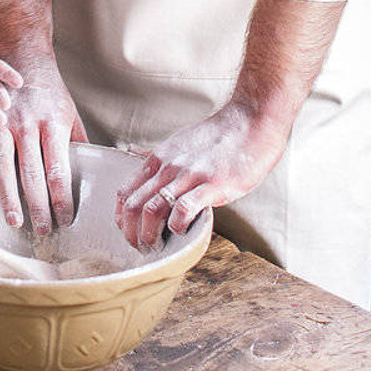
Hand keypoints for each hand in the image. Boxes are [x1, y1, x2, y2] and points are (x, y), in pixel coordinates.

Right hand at [0, 54, 87, 234]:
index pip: (58, 171)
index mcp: (53, 125)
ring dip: (8, 196)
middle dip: (37, 207)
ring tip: (14, 219)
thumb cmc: (49, 90)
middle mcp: (28, 125)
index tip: (64, 218)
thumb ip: (78, 143)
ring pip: (4, 166)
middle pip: (32, 175)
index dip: (61, 199)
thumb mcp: (70, 113)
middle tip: (42, 229)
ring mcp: (4, 122)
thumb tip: (94, 170)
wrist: (23, 57)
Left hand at [115, 101, 290, 248]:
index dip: (121, 216)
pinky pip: (184, 208)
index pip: (126, 191)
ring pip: (153, 208)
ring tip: (153, 246)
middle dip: (131, 231)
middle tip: (138, 246)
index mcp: (159, 158)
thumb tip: (132, 152)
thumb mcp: (178, 141)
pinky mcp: (211, 185)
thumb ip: (157, 154)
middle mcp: (169, 167)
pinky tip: (180, 231)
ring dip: (148, 233)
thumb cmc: (216, 136)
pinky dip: (176, 225)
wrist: (249, 123)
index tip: (127, 231)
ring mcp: (189, 176)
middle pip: (135, 204)